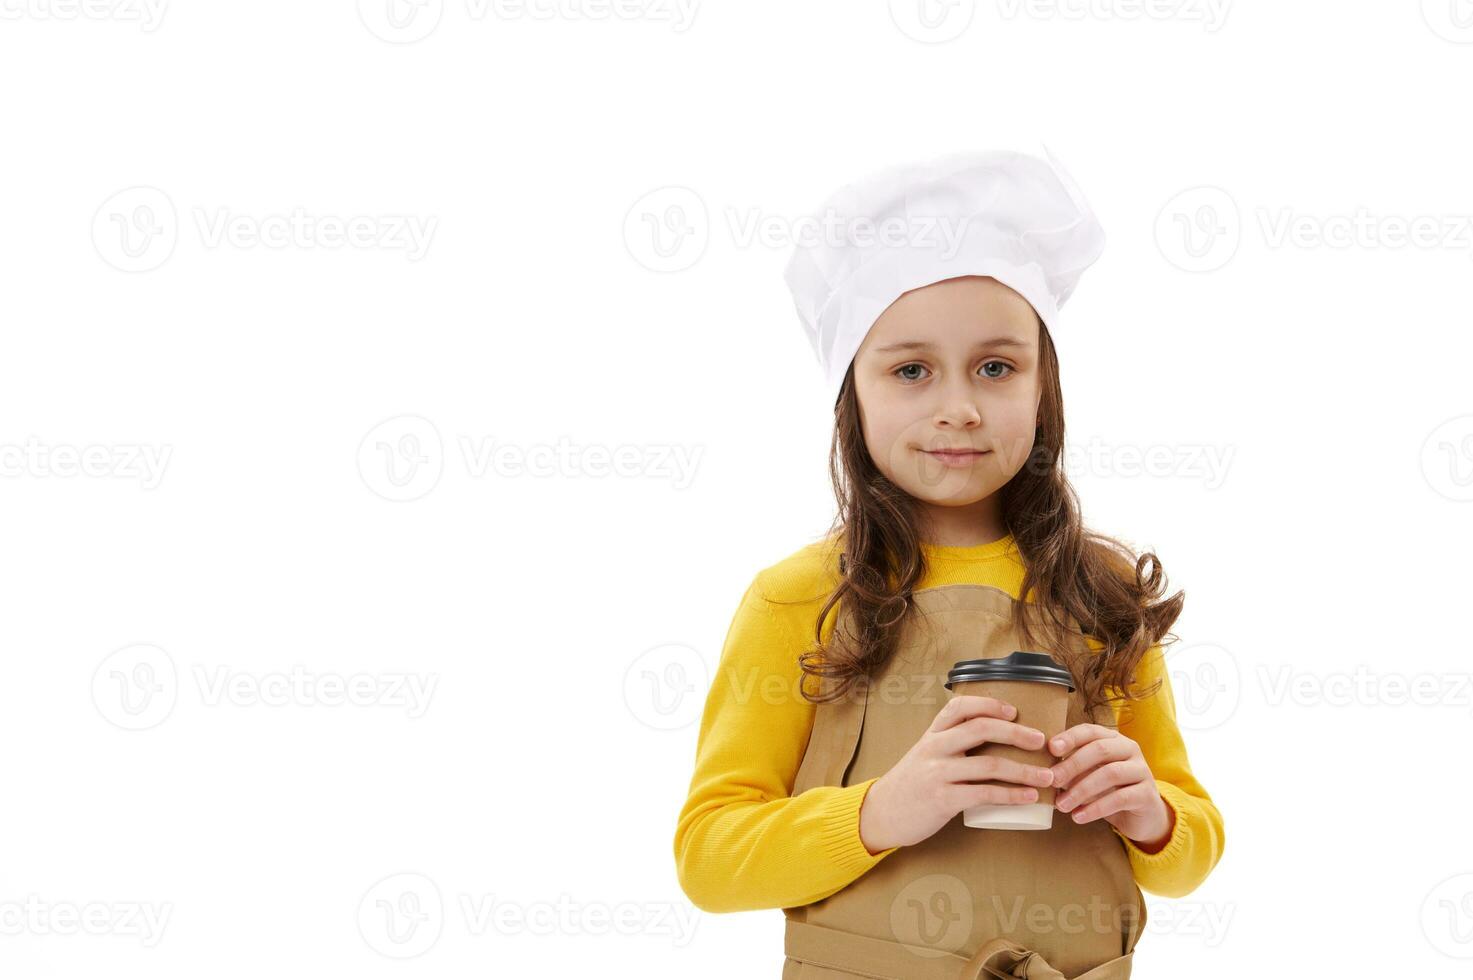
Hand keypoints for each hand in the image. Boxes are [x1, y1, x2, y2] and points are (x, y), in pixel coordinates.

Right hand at [857, 695, 1056, 852]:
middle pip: (981, 729)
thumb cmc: (911, 784)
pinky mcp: (943, 799)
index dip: (990, 704)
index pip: (961, 707)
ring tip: (1047, 777)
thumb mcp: (925, 755)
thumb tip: (994, 740)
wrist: (882, 813)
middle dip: (1017, 734)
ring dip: (1024, 771)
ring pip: (989, 764)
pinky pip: (984, 794)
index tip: (1015, 711)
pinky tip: (1028, 798)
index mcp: (932, 734)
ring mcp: (937, 773)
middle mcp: (934, 748)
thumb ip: (950, 744)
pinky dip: (1011, 795)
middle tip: (1041, 742)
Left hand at [1047, 724, 1172, 848]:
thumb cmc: (1108, 791)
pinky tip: (1078, 817)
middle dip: (1072, 765)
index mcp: (1113, 739)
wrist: (1142, 816)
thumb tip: (1043, 771)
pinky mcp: (1147, 794)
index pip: (1090, 731)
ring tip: (1061, 805)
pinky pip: (1120, 798)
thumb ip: (1072, 769)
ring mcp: (1142, 770)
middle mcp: (1130, 749)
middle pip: (1099, 750)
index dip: (1070, 737)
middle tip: (1052, 780)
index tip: (1051, 748)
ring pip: (1110, 774)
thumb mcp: (1089, 775)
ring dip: (1081, 790)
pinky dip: (1096, 808)